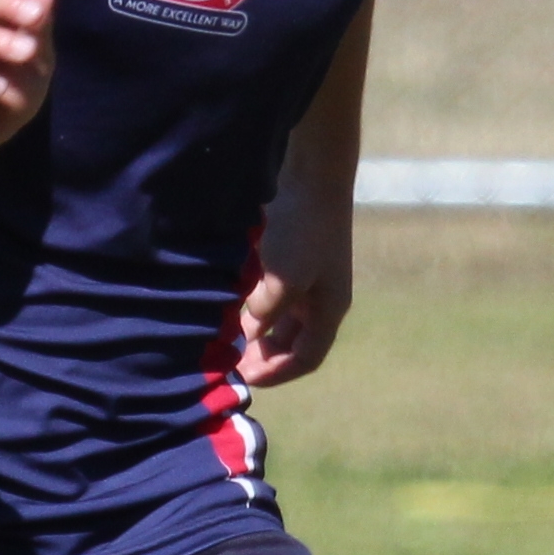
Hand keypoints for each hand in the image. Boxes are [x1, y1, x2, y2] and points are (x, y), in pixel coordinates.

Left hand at [237, 215, 352, 390]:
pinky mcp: (291, 260)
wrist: (313, 176)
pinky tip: (229, 304)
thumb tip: (247, 333)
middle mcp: (320, 299)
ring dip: (255, 332)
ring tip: (224, 336)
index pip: (305, 358)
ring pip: (279, 320)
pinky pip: (271, 296)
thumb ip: (265, 313)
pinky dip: (251, 307)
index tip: (242, 378)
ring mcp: (307, 279)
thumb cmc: (304, 230)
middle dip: (262, 356)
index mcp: (328, 309)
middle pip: (292, 343)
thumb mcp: (284, 279)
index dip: (276, 374)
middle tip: (228, 361)